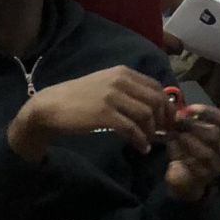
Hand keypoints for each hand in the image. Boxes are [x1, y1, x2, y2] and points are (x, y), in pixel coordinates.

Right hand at [6, 67, 167, 161]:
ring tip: (148, 142)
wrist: (51, 106)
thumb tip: (154, 106)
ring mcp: (112, 96)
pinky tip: (140, 148)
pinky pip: (132, 128)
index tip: (168, 121)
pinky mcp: (104, 113)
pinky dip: (140, 140)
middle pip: (156, 100)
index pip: (156, 86)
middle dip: (164, 119)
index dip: (167, 105)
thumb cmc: (79, 98)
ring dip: (152, 132)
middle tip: (162, 134)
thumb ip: (127, 91)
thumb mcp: (105, 85)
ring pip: (146, 114)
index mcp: (122, 72)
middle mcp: (120, 80)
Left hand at [164, 104, 219, 201]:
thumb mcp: (194, 130)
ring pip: (205, 152)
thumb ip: (191, 119)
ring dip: (186, 140)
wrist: (186, 176)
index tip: (190, 109)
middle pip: (214, 134)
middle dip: (193, 125)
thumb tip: (180, 112)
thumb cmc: (191, 148)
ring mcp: (217, 166)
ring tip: (175, 134)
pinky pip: (193, 164)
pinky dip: (180, 153)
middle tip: (178, 121)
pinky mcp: (204, 177)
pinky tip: (172, 145)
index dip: (210, 113)